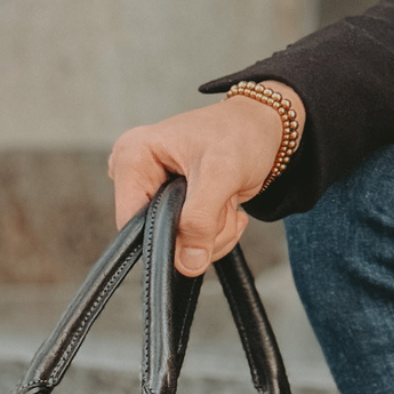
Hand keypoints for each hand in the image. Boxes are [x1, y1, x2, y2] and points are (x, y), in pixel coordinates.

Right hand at [108, 83, 304, 276]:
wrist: (262, 130)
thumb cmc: (240, 134)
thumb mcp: (222, 173)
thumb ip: (200, 219)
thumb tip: (188, 264)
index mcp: (132, 157)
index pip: (131, 222)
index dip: (166, 237)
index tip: (203, 223)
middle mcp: (137, 177)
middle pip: (157, 238)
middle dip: (200, 231)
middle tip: (223, 201)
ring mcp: (155, 194)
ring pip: (179, 247)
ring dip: (214, 233)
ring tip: (226, 198)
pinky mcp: (173, 208)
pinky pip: (191, 244)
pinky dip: (216, 233)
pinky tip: (226, 206)